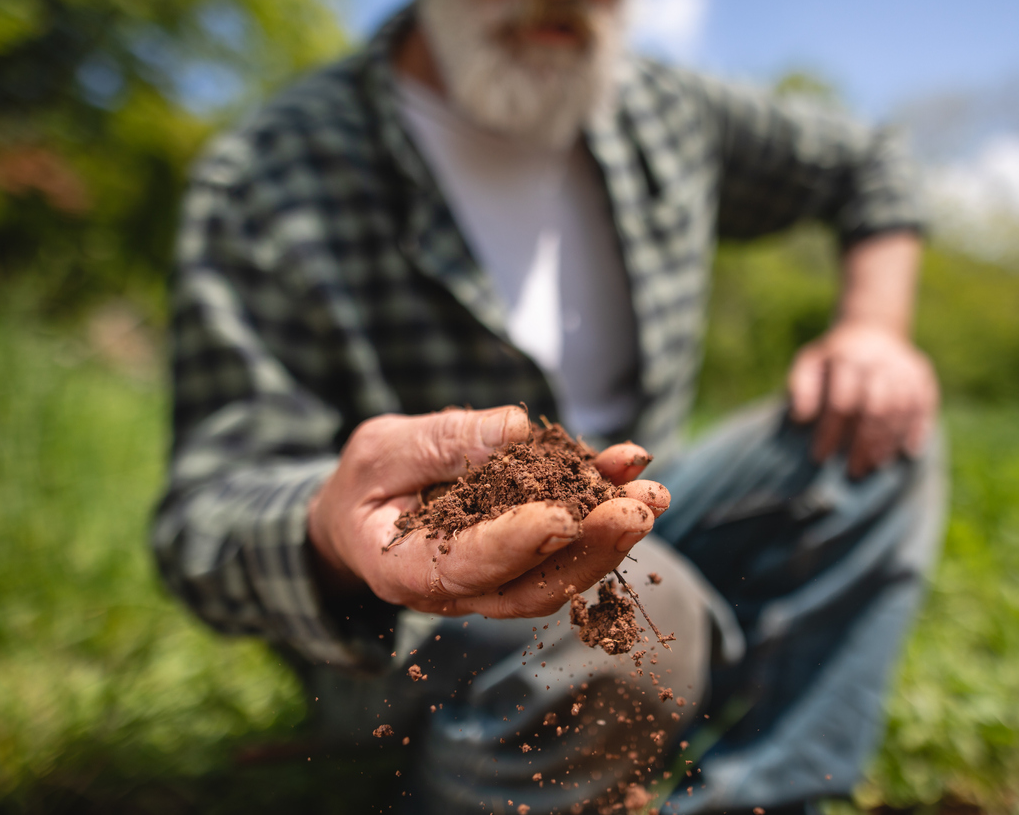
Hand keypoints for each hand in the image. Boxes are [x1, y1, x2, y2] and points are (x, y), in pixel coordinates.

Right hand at [306, 406, 668, 618]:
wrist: (364, 516)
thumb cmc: (365, 484)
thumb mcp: (382, 451)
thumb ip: (442, 443)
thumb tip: (515, 427)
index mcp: (411, 571)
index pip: (470, 566)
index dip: (517, 544)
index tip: (562, 517)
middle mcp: (464, 589)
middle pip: (536, 586)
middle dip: (592, 548)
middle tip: (636, 509)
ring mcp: (501, 579)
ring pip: (564, 570)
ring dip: (612, 533)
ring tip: (653, 493)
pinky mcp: (528, 556)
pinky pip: (571, 541)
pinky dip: (603, 505)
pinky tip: (632, 469)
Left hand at [787, 323, 938, 477]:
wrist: (872, 330)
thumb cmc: (834, 358)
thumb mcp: (810, 363)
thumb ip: (802, 388)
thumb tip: (801, 418)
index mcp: (848, 358)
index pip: (841, 402)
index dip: (830, 431)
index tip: (820, 456)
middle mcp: (879, 361)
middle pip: (876, 409)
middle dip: (863, 444)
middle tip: (853, 470)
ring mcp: (904, 368)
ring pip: (901, 410)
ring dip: (888, 442)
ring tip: (873, 465)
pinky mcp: (923, 376)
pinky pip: (925, 406)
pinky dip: (918, 430)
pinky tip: (908, 452)